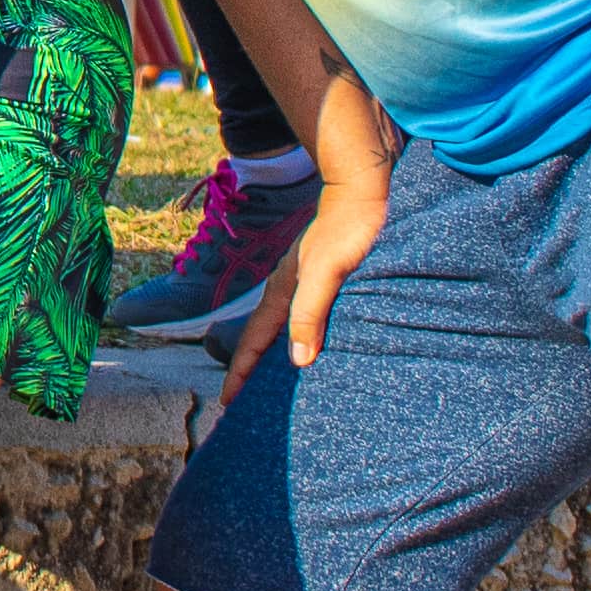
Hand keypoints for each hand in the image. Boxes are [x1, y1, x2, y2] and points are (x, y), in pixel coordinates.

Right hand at [236, 79, 398, 392]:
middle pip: (263, 335)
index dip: (240, 371)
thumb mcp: (328, 273)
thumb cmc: (349, 228)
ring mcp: (306, 282)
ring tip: (273, 382)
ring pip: (284, 326)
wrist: (364, 188)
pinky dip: (299, 336)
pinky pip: (304, 317)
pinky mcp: (327, 277)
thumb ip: (310, 312)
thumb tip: (297, 360)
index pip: (254, 339)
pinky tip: (312, 344)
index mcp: (283, 290)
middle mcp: (290, 288)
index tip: (227, 402)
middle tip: (243, 400)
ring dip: (274, 353)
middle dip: (250, 368)